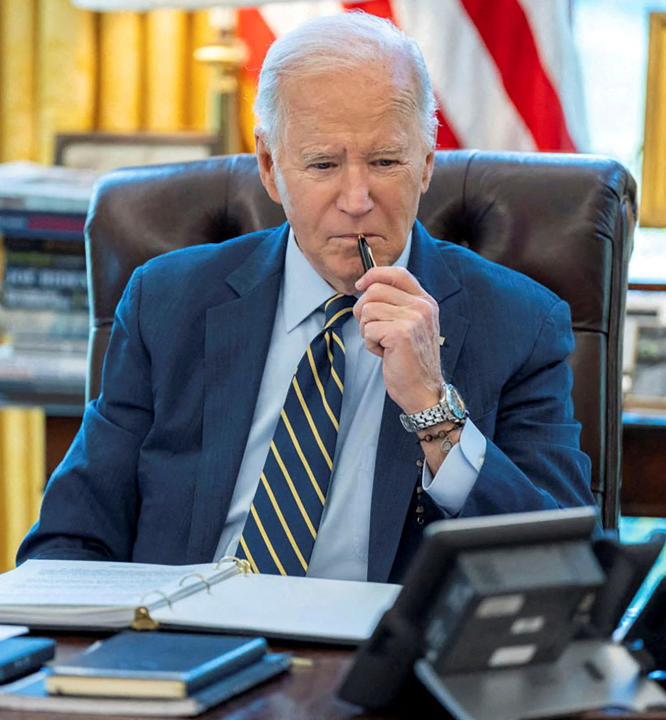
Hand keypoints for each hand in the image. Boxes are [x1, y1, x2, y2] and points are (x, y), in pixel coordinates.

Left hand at [354, 266, 442, 413]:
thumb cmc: (410, 360)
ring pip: (368, 309)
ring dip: (367, 330)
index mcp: (425, 302)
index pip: (397, 273)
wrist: (423, 390)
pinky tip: (385, 353)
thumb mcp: (409, 325)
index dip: (374, 274)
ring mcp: (413, 319)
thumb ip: (395, 304)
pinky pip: (368, 329)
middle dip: (363, 310)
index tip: (360, 285)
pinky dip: (370, 344)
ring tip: (383, 343)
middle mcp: (422, 307)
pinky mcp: (400, 333)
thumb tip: (365, 287)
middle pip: (375, 290)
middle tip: (371, 328)